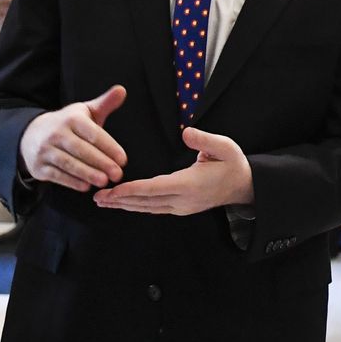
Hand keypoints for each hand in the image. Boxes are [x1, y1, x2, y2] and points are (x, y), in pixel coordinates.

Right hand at [18, 85, 128, 190]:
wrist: (32, 134)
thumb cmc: (68, 124)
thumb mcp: (85, 111)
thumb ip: (105, 103)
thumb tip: (122, 90)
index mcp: (71, 118)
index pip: (93, 134)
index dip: (109, 147)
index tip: (123, 160)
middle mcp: (56, 133)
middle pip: (81, 149)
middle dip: (101, 163)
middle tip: (118, 174)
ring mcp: (45, 150)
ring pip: (69, 163)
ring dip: (87, 174)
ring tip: (104, 182)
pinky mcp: (38, 166)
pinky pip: (56, 175)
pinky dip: (71, 182)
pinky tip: (86, 186)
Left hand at [94, 127, 254, 214]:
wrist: (244, 186)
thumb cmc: (233, 164)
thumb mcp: (225, 146)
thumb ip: (204, 140)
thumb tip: (186, 132)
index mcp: (190, 184)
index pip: (154, 188)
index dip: (131, 190)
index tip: (112, 190)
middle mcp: (183, 200)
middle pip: (145, 202)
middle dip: (119, 200)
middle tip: (96, 197)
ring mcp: (181, 207)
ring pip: (147, 208)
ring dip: (124, 205)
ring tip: (103, 201)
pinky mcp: (181, 208)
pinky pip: (154, 208)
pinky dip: (136, 205)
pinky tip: (124, 203)